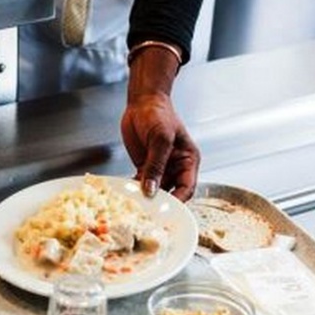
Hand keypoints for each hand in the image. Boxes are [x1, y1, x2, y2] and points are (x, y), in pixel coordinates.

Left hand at [121, 47, 199, 201]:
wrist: (141, 102)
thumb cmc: (158, 114)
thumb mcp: (160, 138)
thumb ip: (156, 165)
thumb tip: (151, 190)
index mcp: (188, 161)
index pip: (187, 187)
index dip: (178, 200)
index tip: (165, 209)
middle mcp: (175, 167)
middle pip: (171, 192)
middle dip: (160, 202)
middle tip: (146, 212)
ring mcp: (160, 168)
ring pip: (154, 190)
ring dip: (145, 197)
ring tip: (134, 206)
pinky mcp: (144, 167)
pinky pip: (141, 183)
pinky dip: (134, 190)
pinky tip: (126, 195)